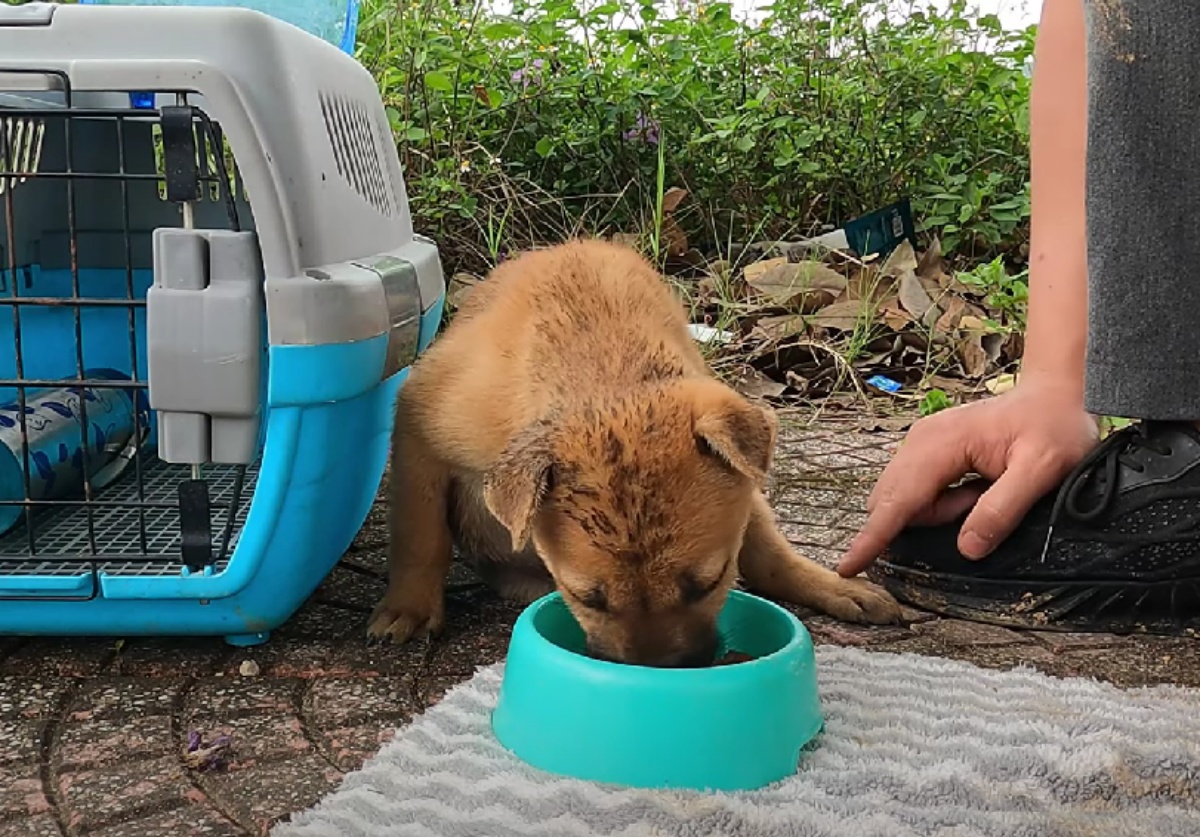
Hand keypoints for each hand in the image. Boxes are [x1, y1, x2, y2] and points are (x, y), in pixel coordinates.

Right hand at [838, 381, 1098, 576]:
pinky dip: (938, 502)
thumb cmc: (1053, 427)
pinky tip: (972, 488)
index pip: (899, 500)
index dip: (873, 536)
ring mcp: (920, 442)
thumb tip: (967, 548)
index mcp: (942, 443)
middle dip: (927, 520)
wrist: (1054, 394)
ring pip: (904, 497)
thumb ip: (1002, 509)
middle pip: (895, 500)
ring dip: (936, 511)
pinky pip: (916, 489)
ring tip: (981, 492)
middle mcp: (920, 440)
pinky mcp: (926, 448)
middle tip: (979, 502)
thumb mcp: (1043, 470)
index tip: (847, 566)